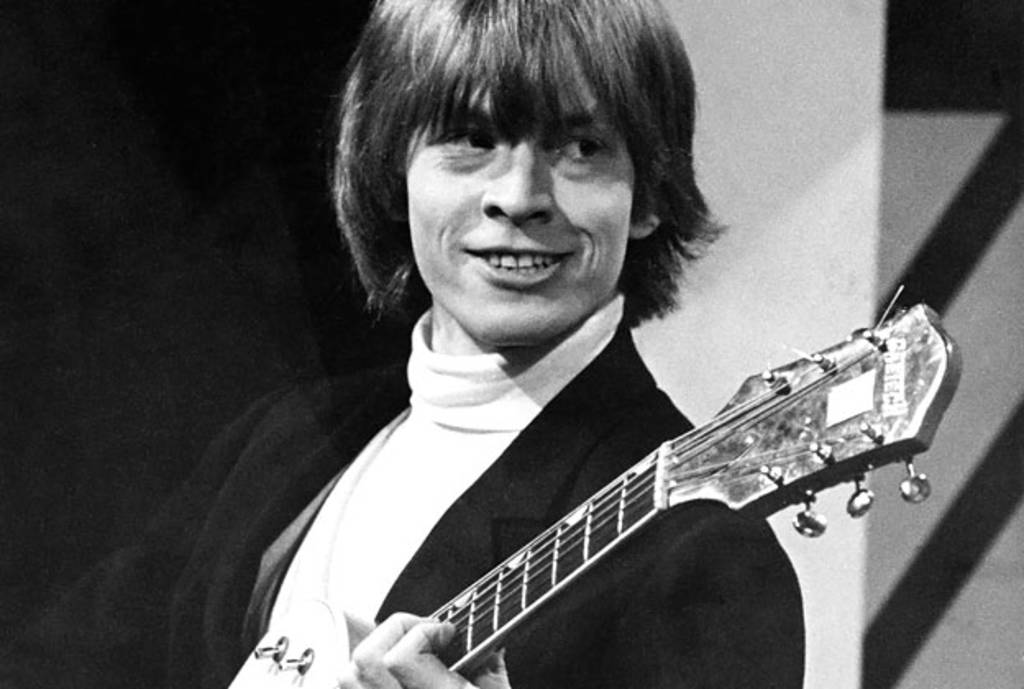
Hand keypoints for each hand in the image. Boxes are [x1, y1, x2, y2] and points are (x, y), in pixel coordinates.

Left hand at [337, 613, 510, 688]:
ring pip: (347, 678)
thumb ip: (490, 663)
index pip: (402, 657)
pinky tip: (386, 678)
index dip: (424, 631)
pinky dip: (360, 679)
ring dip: (372, 656)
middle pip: (365, 661)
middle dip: (394, 633)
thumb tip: (485, 632)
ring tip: (401, 657)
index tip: (445, 632)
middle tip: (422, 638)